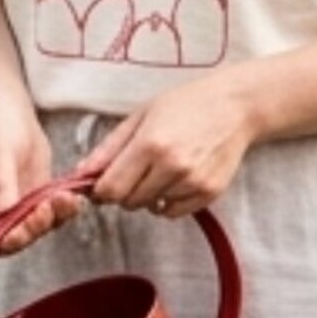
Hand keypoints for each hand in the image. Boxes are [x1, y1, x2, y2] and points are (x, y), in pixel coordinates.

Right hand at [0, 100, 82, 253]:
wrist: (10, 116)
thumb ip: (0, 180)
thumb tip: (3, 209)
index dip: (3, 240)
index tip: (22, 228)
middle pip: (12, 239)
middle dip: (32, 229)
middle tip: (47, 208)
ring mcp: (15, 208)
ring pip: (34, 229)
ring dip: (51, 220)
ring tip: (65, 199)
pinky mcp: (35, 201)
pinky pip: (51, 215)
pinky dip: (63, 210)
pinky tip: (73, 198)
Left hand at [78, 71, 255, 218]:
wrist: (235, 106)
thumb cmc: (186, 104)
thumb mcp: (141, 116)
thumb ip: (109, 147)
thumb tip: (81, 173)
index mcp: (150, 144)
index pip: (111, 188)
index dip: (101, 190)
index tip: (102, 183)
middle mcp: (172, 166)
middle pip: (129, 202)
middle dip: (124, 192)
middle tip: (135, 171)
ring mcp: (193, 182)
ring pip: (152, 208)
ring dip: (148, 195)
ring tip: (161, 169)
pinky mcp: (209, 193)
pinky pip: (174, 212)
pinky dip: (168, 202)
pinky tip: (175, 179)